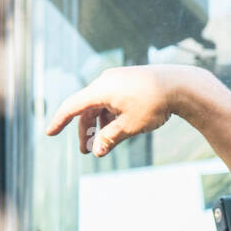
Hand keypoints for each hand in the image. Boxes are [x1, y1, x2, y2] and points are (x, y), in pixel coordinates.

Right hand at [45, 65, 195, 157]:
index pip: (72, 106)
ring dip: (99, 124)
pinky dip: (110, 115)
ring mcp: (117, 79)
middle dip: (84, 130)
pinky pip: (112, 99)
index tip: (49, 133)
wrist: (181, 85)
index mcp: (101, 89)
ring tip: (104, 142)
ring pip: (100, 104)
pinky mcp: (128, 81)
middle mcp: (106, 81)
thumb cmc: (154, 105)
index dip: (59, 121)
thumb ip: (109, 139)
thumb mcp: (129, 126)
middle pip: (86, 108)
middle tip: (86, 151)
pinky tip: (118, 128)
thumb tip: (96, 151)